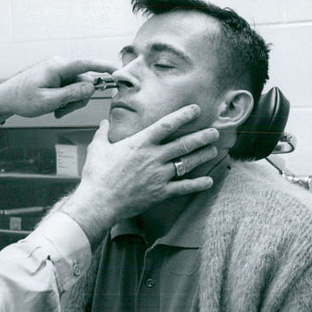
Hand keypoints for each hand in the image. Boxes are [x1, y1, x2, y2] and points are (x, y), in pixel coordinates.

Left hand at [0, 57, 117, 123]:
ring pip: (78, 87)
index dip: (105, 66)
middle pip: (85, 81)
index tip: (120, 70)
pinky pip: (70, 88)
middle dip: (78, 98)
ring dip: (71, 102)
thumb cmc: (22, 99)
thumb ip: (72, 94)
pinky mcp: (57, 77)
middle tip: (63, 110)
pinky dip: (66, 100)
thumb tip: (92, 87)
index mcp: (58, 67)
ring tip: (56, 110)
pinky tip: (54, 107)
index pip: (87, 64)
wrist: (5, 98)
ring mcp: (58, 71)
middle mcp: (60, 65)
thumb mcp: (48, 101)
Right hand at [59, 104, 219, 244]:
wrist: (99, 201)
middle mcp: (153, 157)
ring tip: (214, 150)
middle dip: (201, 136)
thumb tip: (104, 122)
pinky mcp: (160, 192)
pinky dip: (197, 184)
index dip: (183, 115)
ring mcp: (159, 175)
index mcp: (139, 143)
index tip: (195, 109)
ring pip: (187, 163)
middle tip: (214, 132)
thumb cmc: (96, 174)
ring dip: (202, 155)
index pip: (166, 125)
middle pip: (183, 144)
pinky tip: (209, 181)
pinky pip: (183, 187)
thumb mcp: (97, 148)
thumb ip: (103, 133)